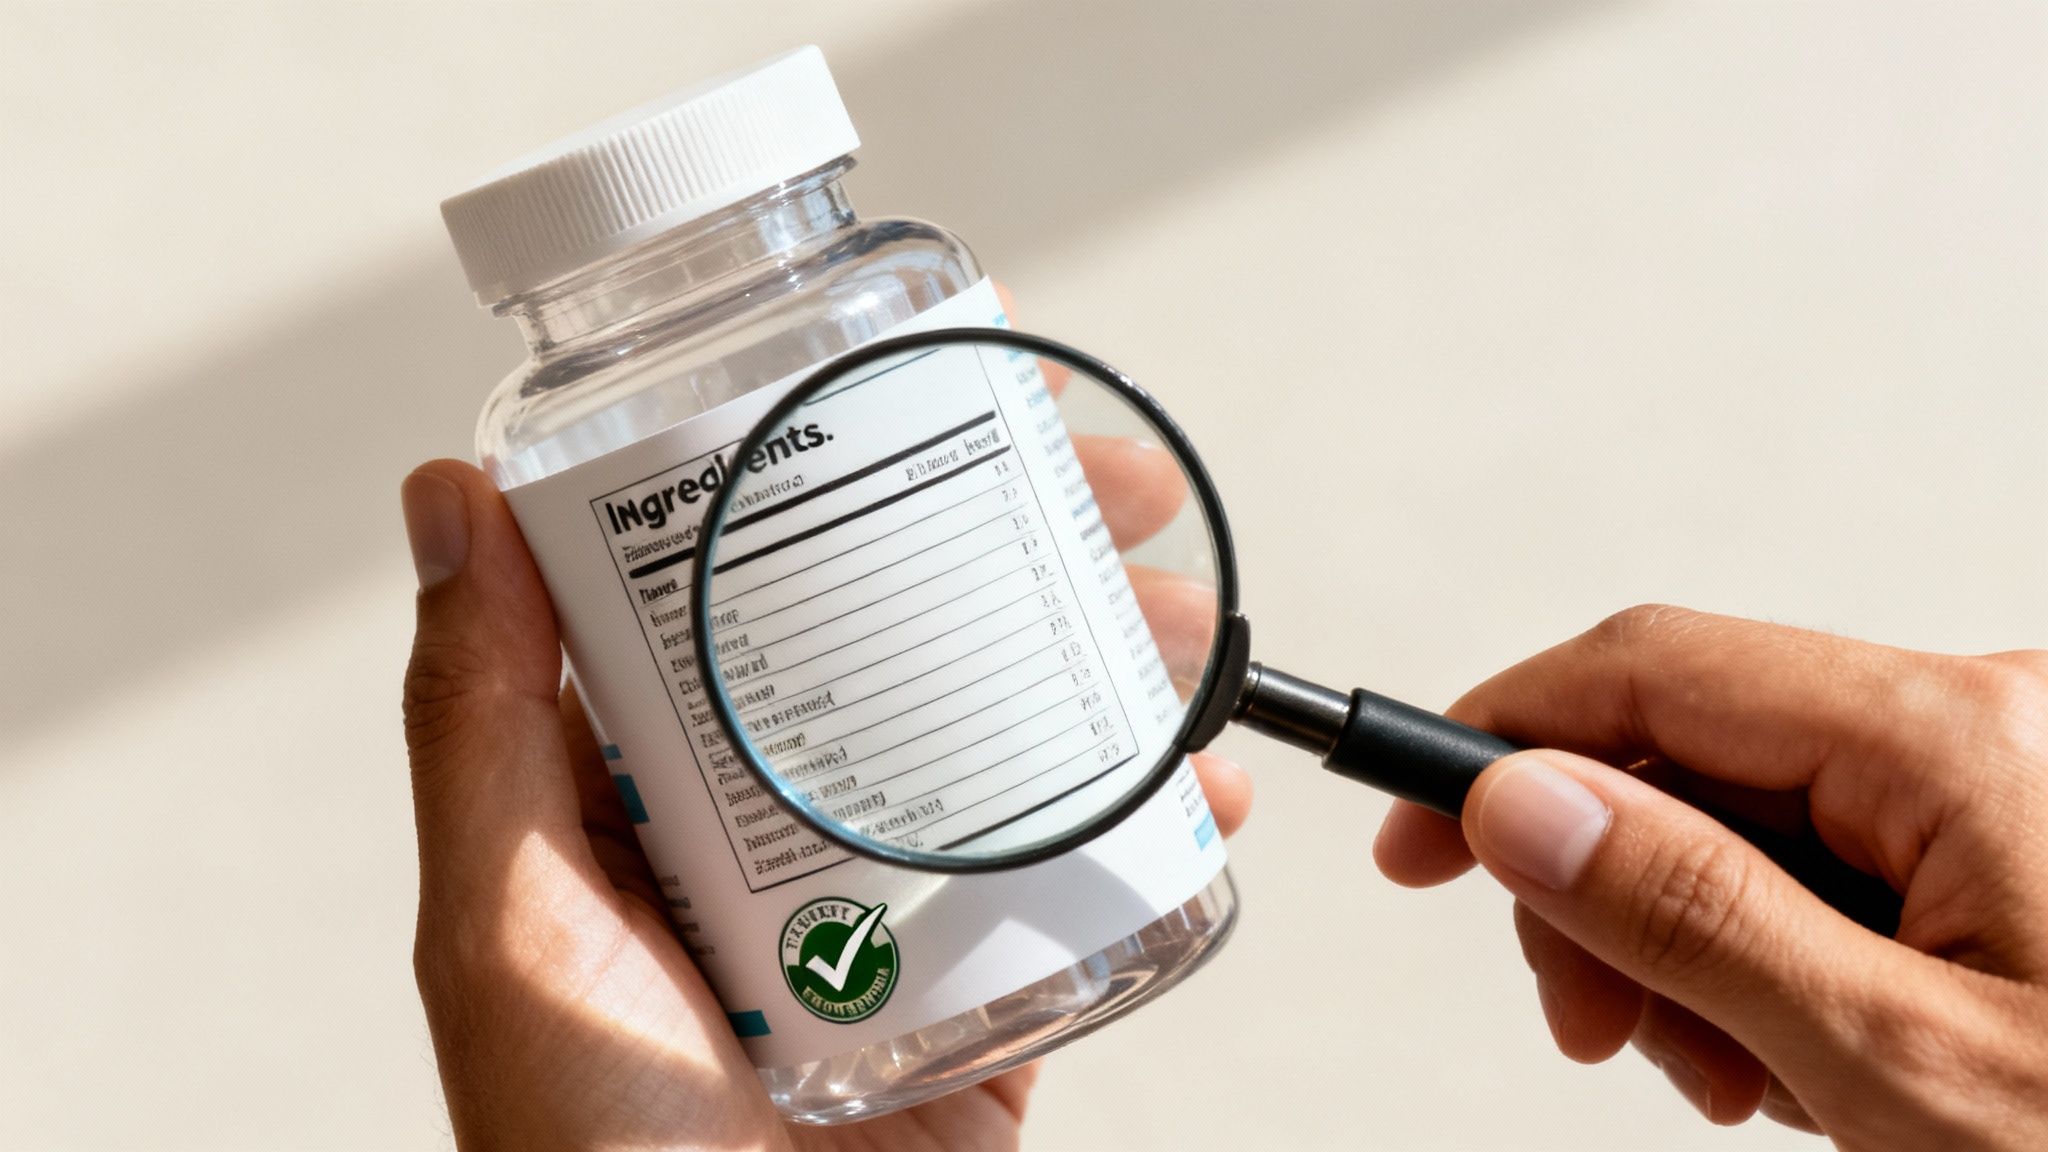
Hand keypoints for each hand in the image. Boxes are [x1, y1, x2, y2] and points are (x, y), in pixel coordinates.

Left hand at [399, 459, 1249, 1150]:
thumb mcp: (510, 934)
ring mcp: (885, 909)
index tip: (940, 384)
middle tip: (1118, 490)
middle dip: (1028, 543)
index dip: (845, 463)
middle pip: (907, 637)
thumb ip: (477, 728)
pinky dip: (1158, 820)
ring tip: (1189, 627)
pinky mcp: (982, 992)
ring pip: (1012, 736)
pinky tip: (1204, 782)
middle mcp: (771, 830)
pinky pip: (1079, 876)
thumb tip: (445, 498)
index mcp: (647, 792)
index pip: (743, 578)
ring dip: (1118, 662)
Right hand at [1374, 606, 2047, 1147]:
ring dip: (1683, 935)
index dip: (1503, 741)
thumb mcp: (1895, 1064)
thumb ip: (1694, 915)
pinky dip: (1764, 947)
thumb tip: (1523, 801)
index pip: (1653, 671)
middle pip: (1692, 745)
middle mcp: (1983, 723)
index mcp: (1957, 739)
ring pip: (1747, 811)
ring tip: (1725, 1070)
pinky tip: (1788, 1046)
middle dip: (1602, 882)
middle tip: (1587, 1020)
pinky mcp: (2003, 843)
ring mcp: (1999, 781)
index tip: (1416, 830)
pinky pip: (1827, 856)